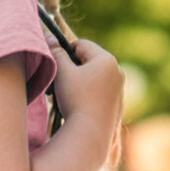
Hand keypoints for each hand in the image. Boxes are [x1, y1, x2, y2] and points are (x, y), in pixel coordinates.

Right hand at [44, 34, 124, 156]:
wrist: (90, 133)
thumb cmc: (76, 99)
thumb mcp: (62, 73)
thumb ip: (56, 54)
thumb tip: (50, 38)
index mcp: (106, 59)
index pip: (81, 44)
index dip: (64, 52)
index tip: (56, 65)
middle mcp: (117, 71)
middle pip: (89, 60)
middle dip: (72, 68)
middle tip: (60, 81)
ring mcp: (119, 89)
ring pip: (94, 77)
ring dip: (79, 81)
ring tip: (67, 95)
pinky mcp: (117, 104)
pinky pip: (100, 91)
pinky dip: (88, 94)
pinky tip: (78, 105)